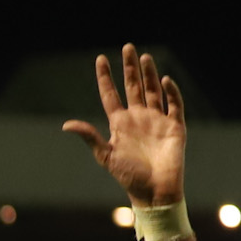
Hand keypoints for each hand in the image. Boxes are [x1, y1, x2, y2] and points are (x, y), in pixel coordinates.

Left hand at [63, 44, 185, 206]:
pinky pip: (174, 104)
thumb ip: (90, 137)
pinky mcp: (174, 126)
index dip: (105, 78)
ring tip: (144, 56)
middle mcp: (138, 119)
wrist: (154, 193)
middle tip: (127, 47)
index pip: (110, 95)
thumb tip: (66, 125)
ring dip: (149, 74)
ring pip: (153, 91)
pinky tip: (164, 80)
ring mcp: (157, 121)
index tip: (100, 59)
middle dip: (130, 68)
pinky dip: (171, 92)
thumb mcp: (106, 156)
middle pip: (133, 87)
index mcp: (120, 125)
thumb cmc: (129, 178)